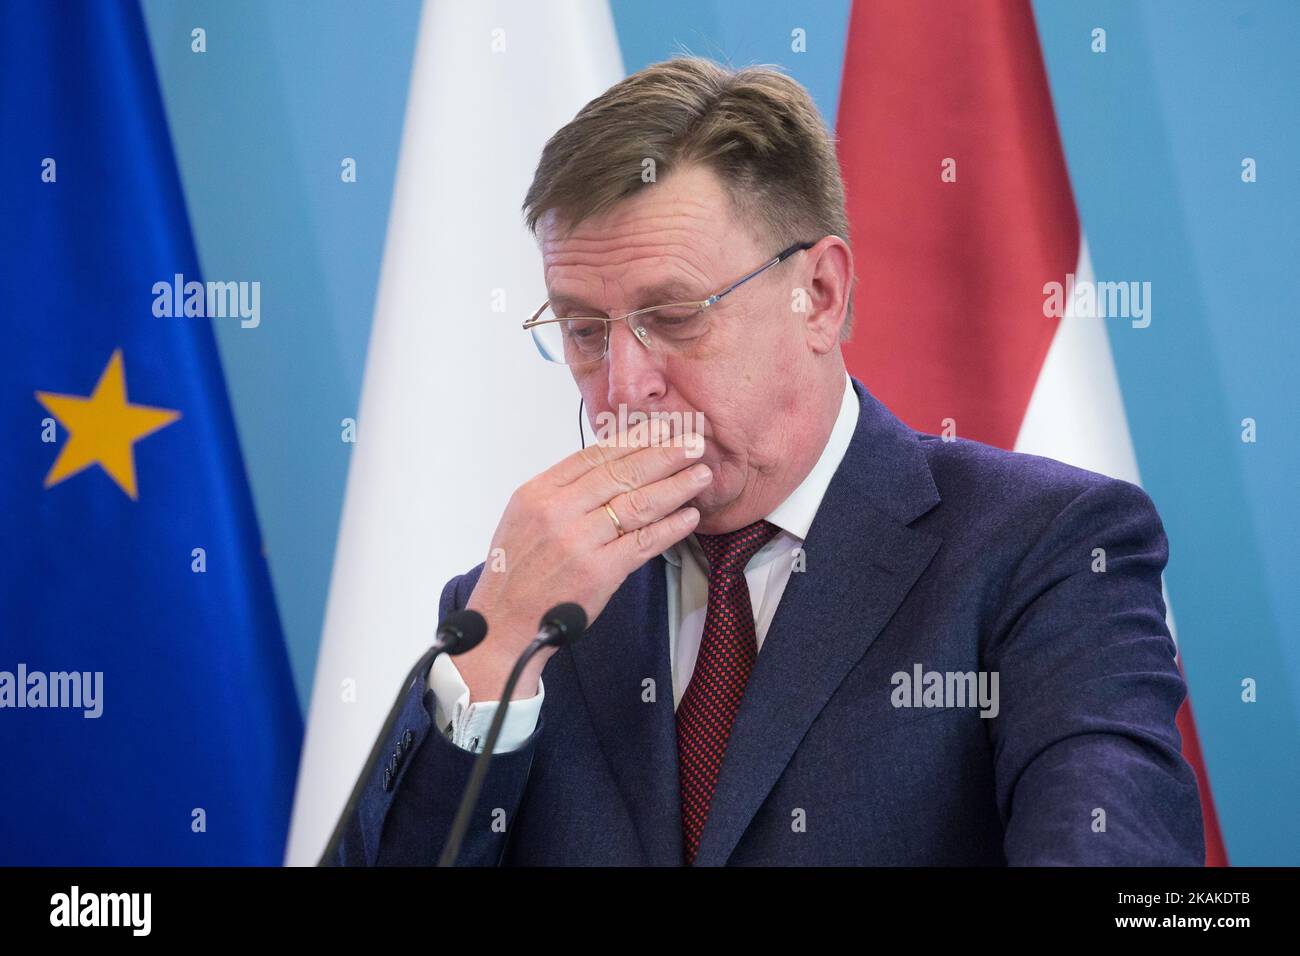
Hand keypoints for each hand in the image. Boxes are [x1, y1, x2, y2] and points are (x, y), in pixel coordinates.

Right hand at [457, 418, 709, 701]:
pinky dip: (670, 528)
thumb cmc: (516, 573)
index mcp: (537, 493)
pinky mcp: (599, 572)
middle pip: (621, 473)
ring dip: (675, 487)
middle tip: (692, 443)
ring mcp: (579, 541)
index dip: (633, 440)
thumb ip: (562, 492)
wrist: (503, 623)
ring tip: (700, 475)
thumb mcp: (524, 518)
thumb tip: (608, 468)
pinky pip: (643, 542)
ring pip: (638, 504)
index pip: (594, 455)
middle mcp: (557, 512)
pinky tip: (688, 516)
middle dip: (663, 455)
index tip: (660, 429)